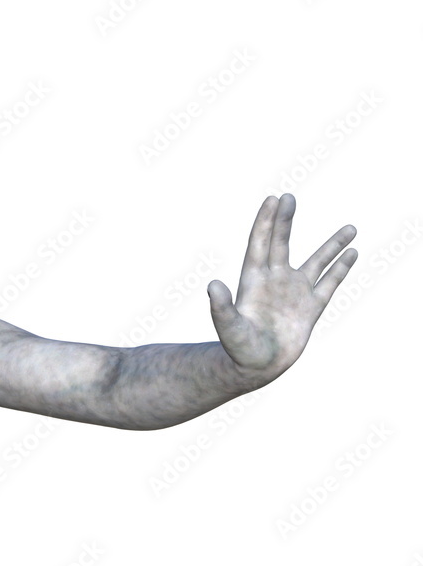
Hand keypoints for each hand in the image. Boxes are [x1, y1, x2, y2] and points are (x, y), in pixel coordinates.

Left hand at [207, 194, 356, 375]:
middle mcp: (275, 281)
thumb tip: (213, 285)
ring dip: (332, 245)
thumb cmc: (239, 349)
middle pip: (281, 244)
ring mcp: (294, 293)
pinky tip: (353, 253)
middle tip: (289, 197)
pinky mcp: (311, 308)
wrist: (256, 368)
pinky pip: (330, 283)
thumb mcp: (229, 327)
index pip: (259, 244)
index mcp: (254, 281)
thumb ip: (221, 307)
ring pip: (316, 262)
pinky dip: (341, 268)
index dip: (265, 222)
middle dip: (284, 221)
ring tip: (351, 227)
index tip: (273, 199)